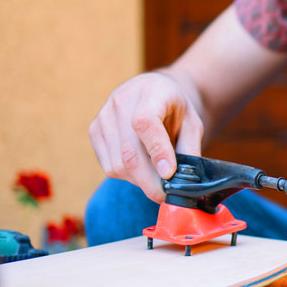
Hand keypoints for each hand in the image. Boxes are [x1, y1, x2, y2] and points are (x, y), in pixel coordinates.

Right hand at [88, 71, 204, 202]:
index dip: (157, 151)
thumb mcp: (192, 123)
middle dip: (149, 181)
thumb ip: (190, 149)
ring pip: (117, 164)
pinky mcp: (94, 131)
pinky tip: (141, 169)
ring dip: (139, 180)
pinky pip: (109, 166)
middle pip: (129, 151)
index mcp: (151, 93)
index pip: (145, 123)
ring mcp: (104, 116)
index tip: (169, 174)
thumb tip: (183, 181)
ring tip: (155, 178)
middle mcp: (122, 101)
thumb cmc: (175, 109)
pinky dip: (126, 176)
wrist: (152, 90)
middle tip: (165, 196)